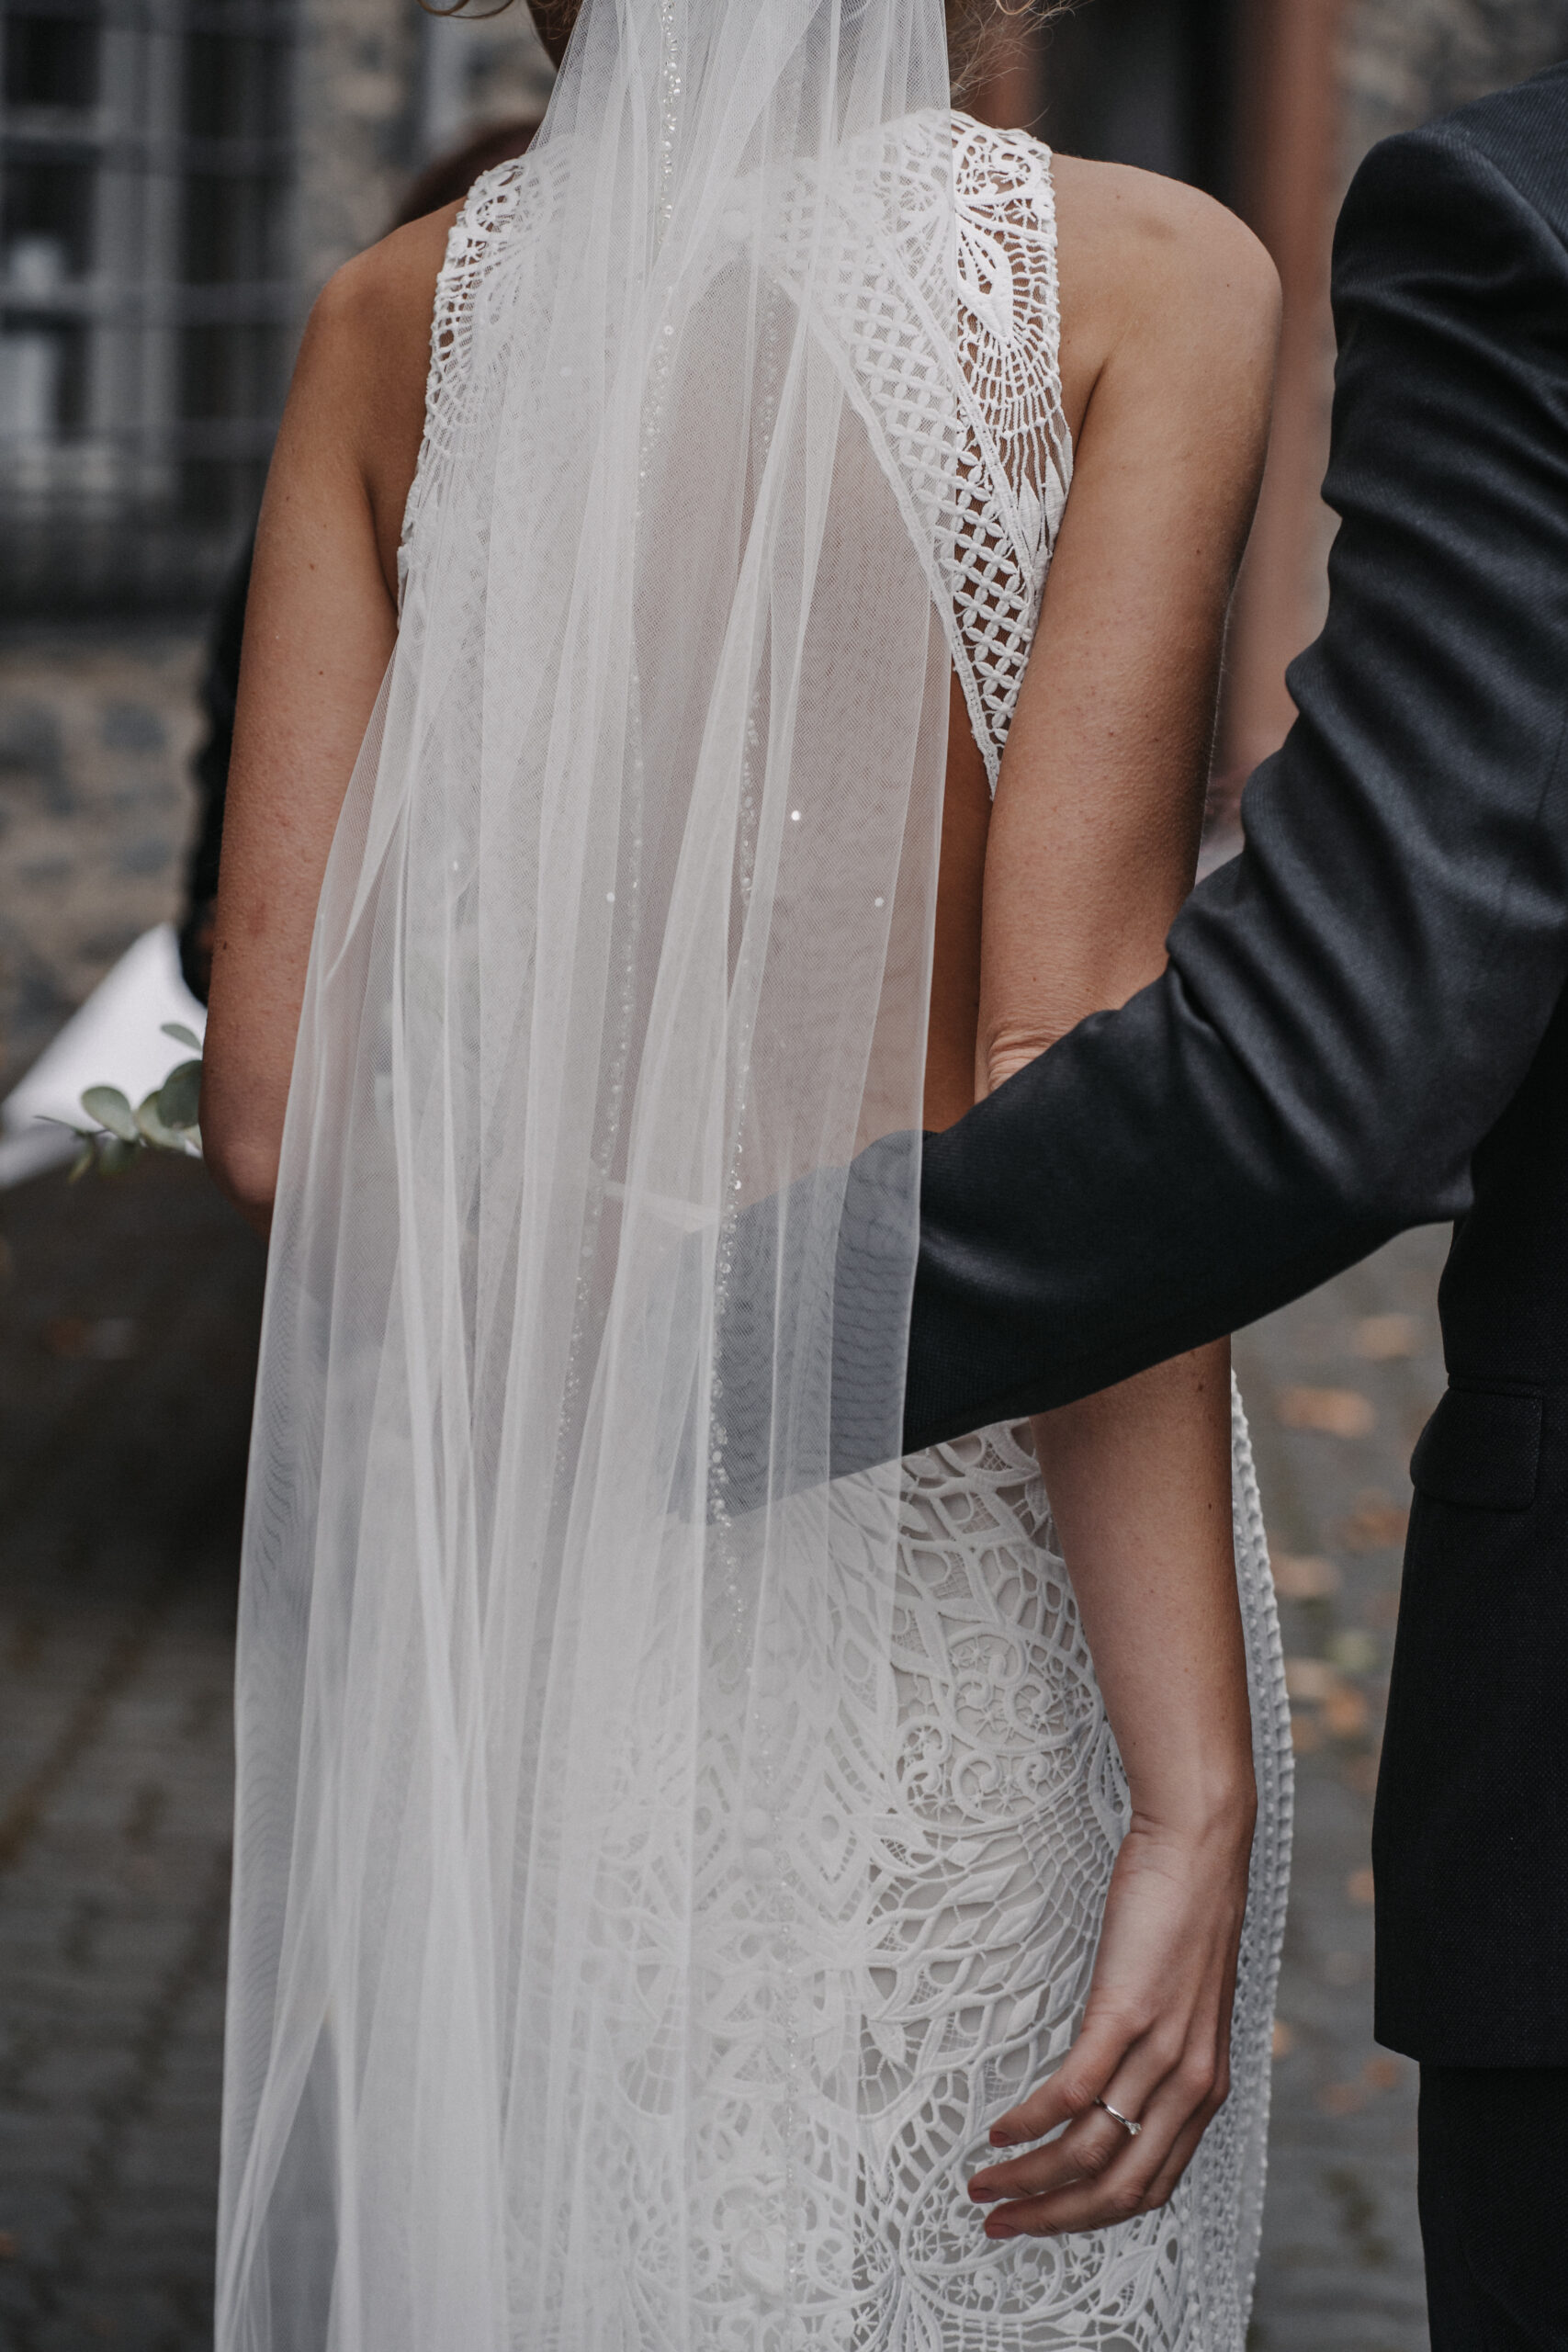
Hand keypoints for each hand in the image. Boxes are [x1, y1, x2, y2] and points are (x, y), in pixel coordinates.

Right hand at [967, 1794, 1253, 2236]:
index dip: (1087, 2218)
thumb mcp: (1184, 2010)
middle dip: (1050, 2217)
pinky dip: (1030, 2121)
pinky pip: (1073, 2091)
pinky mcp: (1127, 2012)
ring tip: (983, 2181)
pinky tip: (998, 2128)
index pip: (1146, 2189)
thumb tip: (1109, 2098)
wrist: (1200, 1849)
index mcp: (1204, 2091)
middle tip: (996, 2223)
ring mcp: (1159, 2050)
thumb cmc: (1184, 1918)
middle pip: (1115, 2188)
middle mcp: (1189, 2084)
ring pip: (1089, 2150)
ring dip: (1028, 2177)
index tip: (1039, 2221)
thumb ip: (1157, 2061)